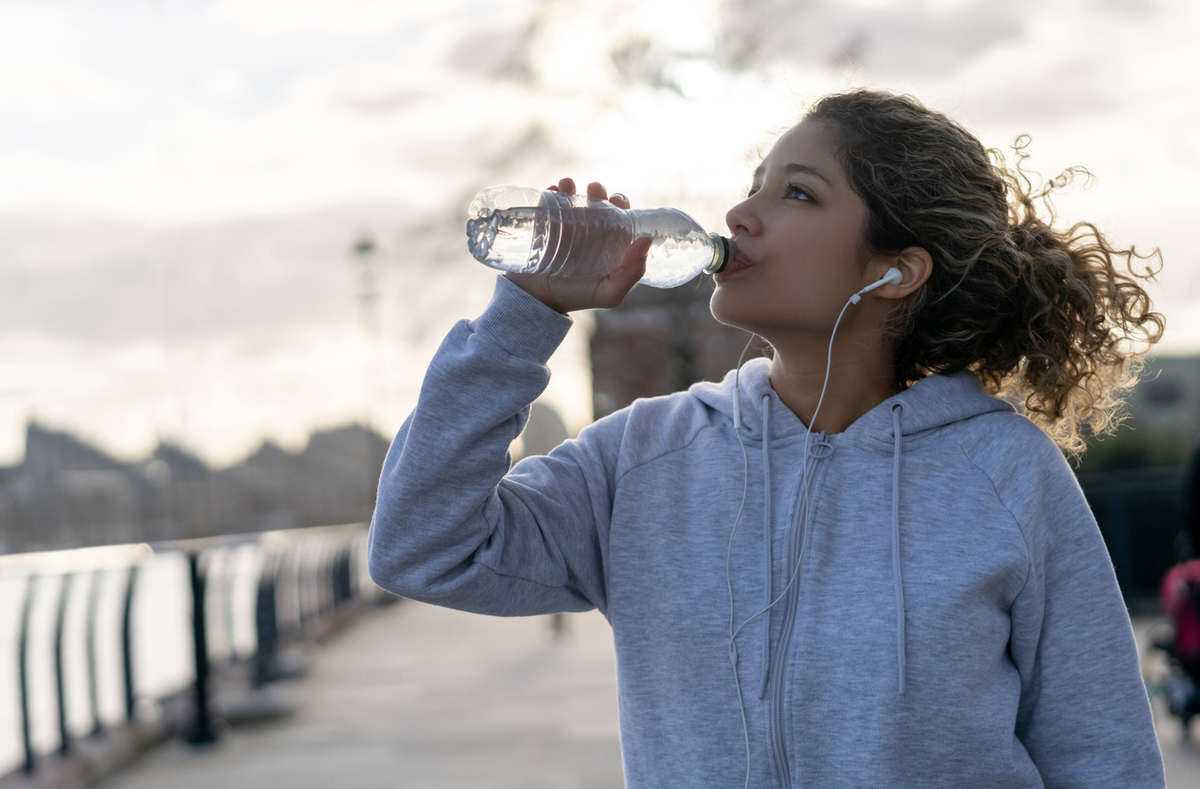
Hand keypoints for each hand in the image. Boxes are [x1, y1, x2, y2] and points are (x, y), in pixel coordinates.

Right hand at [505, 178, 650, 313]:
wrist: (536, 302)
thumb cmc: (576, 298)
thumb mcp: (609, 293)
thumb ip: (631, 273)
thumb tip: (646, 239)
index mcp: (607, 244)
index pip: (618, 217)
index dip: (620, 204)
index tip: (615, 200)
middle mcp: (587, 233)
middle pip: (596, 203)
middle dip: (597, 191)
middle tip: (594, 190)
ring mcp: (563, 228)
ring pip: (572, 198)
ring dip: (572, 186)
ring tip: (567, 185)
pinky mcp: (542, 226)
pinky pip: (547, 203)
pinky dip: (551, 192)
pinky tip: (553, 190)